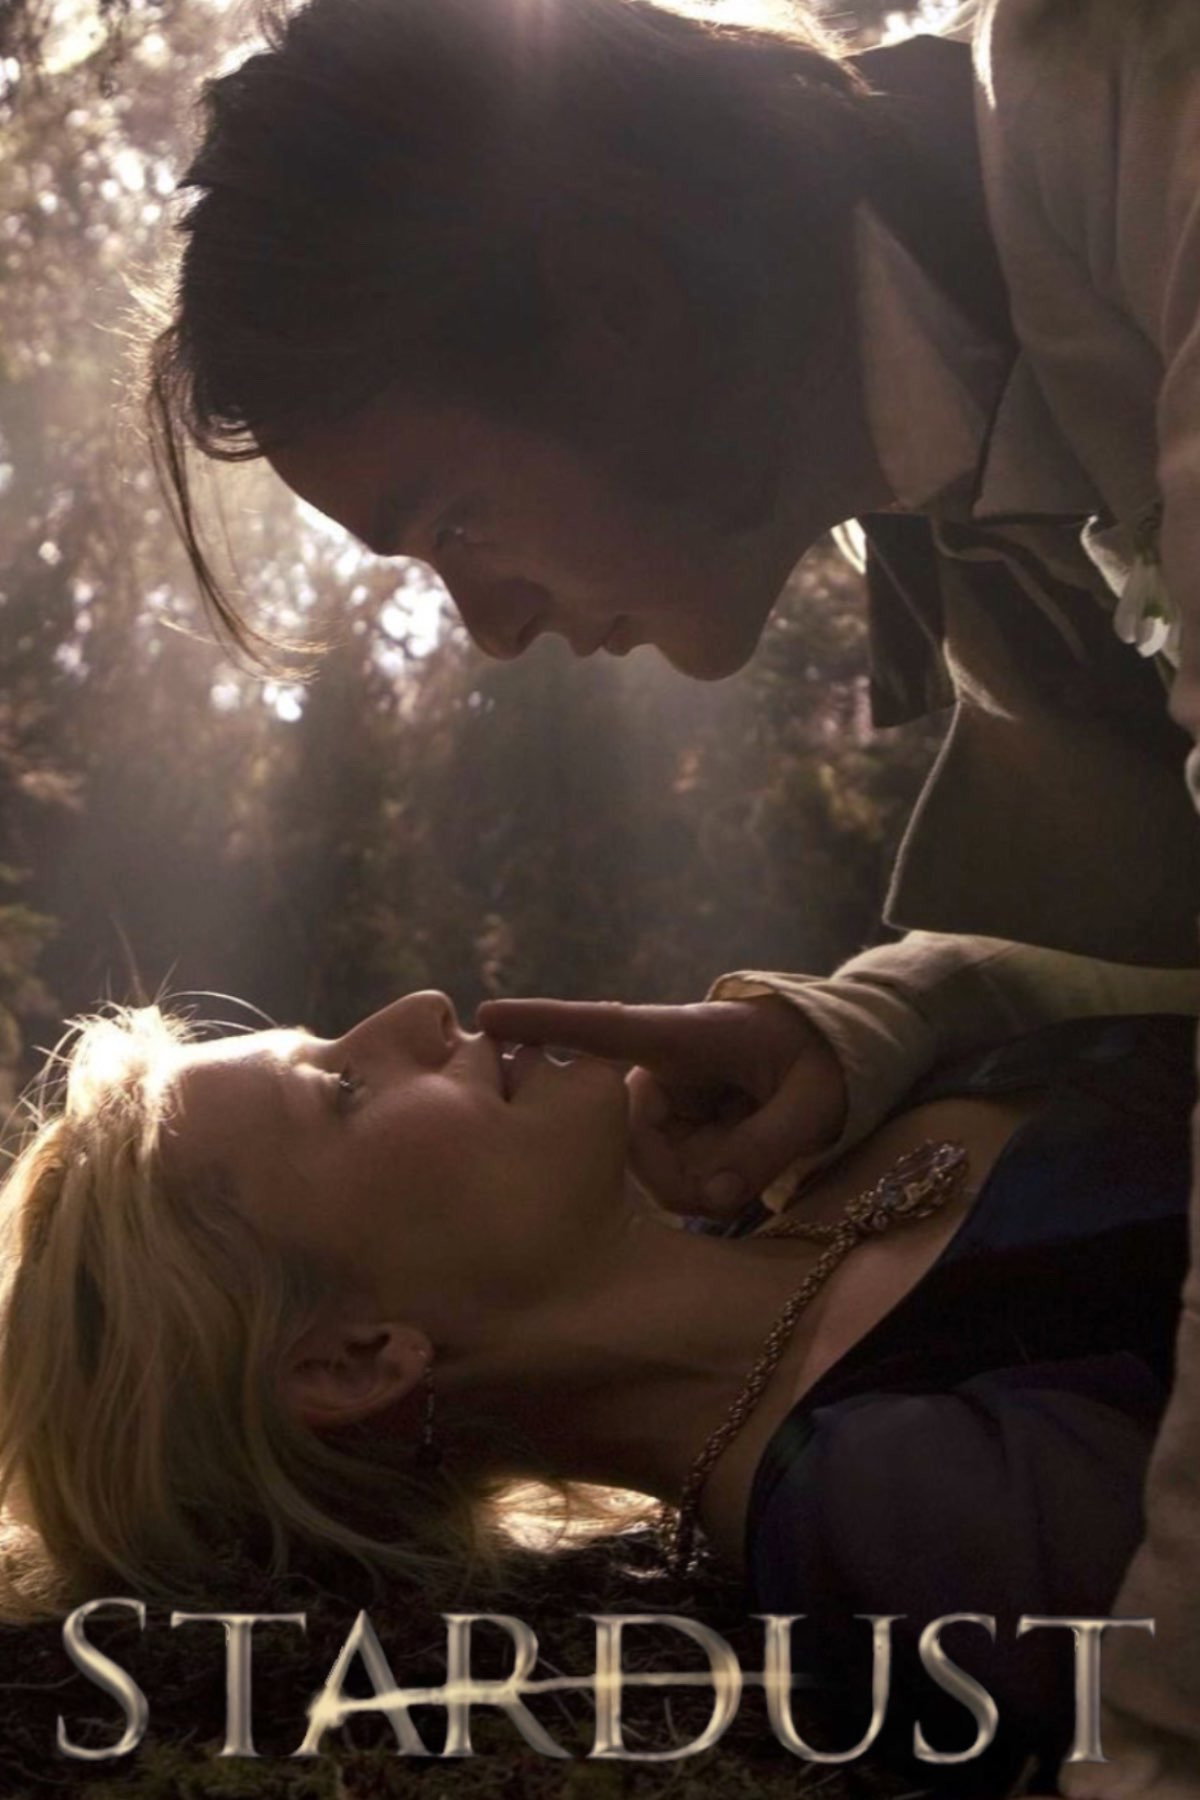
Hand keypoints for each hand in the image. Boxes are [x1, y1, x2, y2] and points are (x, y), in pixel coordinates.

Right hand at [476, 994, 847, 1219]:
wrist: (833, 1058)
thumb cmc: (824, 1058)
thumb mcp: (816, 1098)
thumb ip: (767, 1144)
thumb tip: (713, 1195)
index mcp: (683, 1036)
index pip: (604, 1028)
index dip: (545, 1023)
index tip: (486, 1017)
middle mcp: (658, 1068)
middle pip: (632, 1139)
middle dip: (684, 1178)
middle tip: (741, 1189)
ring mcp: (659, 1102)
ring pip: (651, 1168)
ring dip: (701, 1183)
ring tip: (755, 1161)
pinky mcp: (667, 1130)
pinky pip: (669, 1176)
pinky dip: (706, 1186)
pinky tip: (739, 1170)